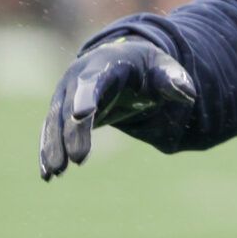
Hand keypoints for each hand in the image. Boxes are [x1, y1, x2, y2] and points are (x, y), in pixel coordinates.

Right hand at [38, 38, 195, 179]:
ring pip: (55, 123)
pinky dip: (48, 152)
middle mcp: (77, 79)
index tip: (82, 114)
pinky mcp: (62, 114)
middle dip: (71, 133)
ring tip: (55, 173)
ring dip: (53, 148)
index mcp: (103, 65)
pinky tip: (48, 174)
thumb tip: (189, 92)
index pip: (93, 81)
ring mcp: (65, 96)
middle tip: (78, 159)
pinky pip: (51, 134)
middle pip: (69, 107)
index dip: (87, 97)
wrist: (123, 63)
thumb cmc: (147, 67)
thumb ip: (173, 79)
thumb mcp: (164, 67)